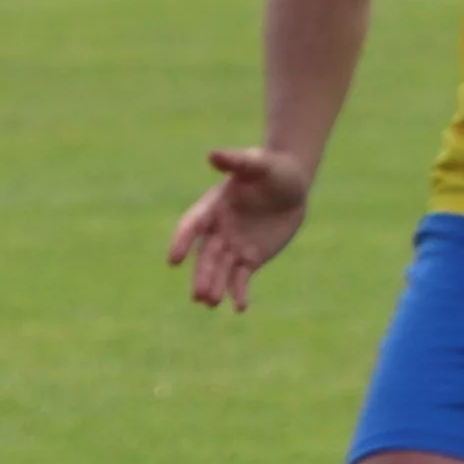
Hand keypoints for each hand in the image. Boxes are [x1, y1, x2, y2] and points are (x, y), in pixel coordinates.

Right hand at [169, 144, 312, 311]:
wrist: (291, 184)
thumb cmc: (272, 168)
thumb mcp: (256, 163)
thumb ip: (235, 161)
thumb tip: (213, 155)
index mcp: (212, 207)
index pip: (192, 226)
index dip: (181, 242)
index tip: (173, 260)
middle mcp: (217, 230)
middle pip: (205, 256)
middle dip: (201, 274)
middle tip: (199, 295)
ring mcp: (232, 246)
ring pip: (219, 270)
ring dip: (214, 286)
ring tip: (210, 303)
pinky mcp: (249, 258)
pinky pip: (240, 279)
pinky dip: (239, 293)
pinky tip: (240, 308)